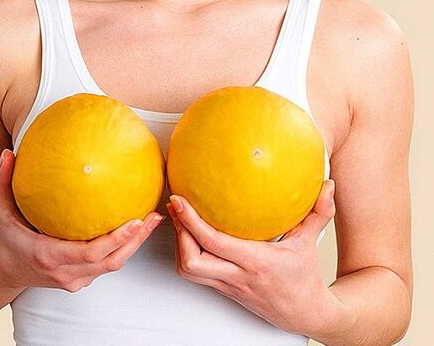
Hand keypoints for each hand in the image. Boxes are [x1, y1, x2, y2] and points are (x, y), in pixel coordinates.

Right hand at [0, 149, 163, 292]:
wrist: (2, 271)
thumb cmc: (4, 239)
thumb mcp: (0, 210)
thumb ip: (3, 181)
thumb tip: (7, 154)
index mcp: (47, 256)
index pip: (91, 252)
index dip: (116, 239)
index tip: (134, 221)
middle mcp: (64, 272)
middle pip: (110, 261)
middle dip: (135, 240)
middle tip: (153, 217)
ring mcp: (73, 280)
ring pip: (112, 266)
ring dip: (133, 245)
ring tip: (151, 221)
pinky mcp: (78, 281)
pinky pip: (104, 266)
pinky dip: (121, 250)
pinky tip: (133, 230)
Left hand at [168, 179, 341, 334]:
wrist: (307, 315)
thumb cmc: (306, 279)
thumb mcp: (311, 243)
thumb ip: (318, 213)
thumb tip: (328, 186)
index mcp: (256, 262)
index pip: (214, 242)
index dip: (191, 221)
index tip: (179, 200)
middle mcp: (238, 276)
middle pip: (192, 261)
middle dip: (177, 234)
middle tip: (174, 208)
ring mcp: (228, 285)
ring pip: (189, 270)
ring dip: (179, 245)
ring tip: (179, 219)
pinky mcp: (224, 290)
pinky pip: (196, 274)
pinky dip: (186, 254)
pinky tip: (189, 236)